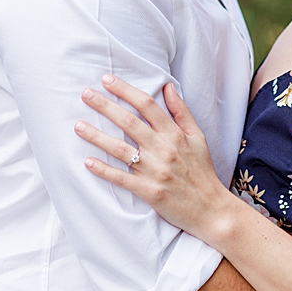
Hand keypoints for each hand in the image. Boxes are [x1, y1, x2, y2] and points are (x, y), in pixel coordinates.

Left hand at [75, 76, 235, 240]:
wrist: (213, 210)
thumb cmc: (203, 172)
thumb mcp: (198, 138)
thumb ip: (181, 112)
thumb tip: (167, 87)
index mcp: (175, 134)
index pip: (147, 105)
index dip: (125, 90)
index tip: (106, 80)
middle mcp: (164, 149)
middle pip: (129, 122)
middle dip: (105, 106)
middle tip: (85, 94)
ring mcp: (155, 171)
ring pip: (120, 149)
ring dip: (97, 136)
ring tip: (78, 126)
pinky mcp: (150, 192)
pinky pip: (122, 179)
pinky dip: (104, 170)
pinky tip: (88, 162)